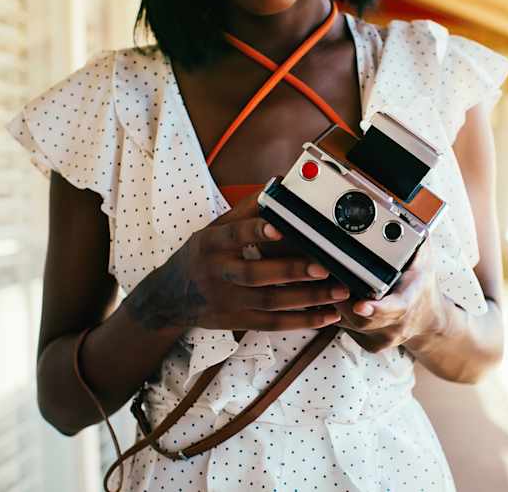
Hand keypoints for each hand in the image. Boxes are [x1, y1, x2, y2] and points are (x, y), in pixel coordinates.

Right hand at [176, 188, 348, 330]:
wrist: (169, 297)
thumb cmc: (200, 256)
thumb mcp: (213, 230)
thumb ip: (246, 211)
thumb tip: (278, 184)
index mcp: (211, 244)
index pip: (233, 235)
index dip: (254, 232)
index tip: (278, 227)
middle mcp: (217, 273)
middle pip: (255, 274)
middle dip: (291, 271)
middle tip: (324, 266)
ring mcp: (227, 301)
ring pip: (269, 302)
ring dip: (307, 299)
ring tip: (338, 290)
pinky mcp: (237, 321)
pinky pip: (273, 324)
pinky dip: (302, 321)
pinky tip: (327, 315)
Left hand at [333, 241, 456, 352]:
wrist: (429, 321)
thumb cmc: (423, 287)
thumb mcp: (425, 261)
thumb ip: (415, 239)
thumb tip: (404, 213)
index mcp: (409, 302)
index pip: (394, 309)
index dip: (376, 309)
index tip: (361, 305)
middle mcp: (396, 325)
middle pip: (363, 319)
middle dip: (342, 300)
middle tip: (327, 281)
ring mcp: (382, 337)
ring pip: (348, 323)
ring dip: (333, 304)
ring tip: (323, 284)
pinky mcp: (368, 343)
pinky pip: (344, 328)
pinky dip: (334, 312)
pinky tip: (327, 296)